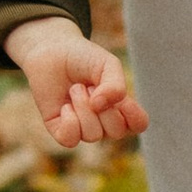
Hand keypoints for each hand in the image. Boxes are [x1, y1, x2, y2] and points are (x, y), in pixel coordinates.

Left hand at [4, 16, 149, 148]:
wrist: (52, 51)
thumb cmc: (83, 59)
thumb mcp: (107, 64)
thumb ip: (114, 85)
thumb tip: (100, 106)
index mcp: (121, 107)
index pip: (138, 124)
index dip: (133, 115)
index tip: (123, 98)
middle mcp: (104, 123)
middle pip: (116, 131)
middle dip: (103, 106)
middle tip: (89, 85)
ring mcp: (83, 129)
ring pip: (93, 135)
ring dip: (83, 106)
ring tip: (75, 89)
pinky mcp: (61, 131)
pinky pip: (71, 139)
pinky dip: (69, 120)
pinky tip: (64, 106)